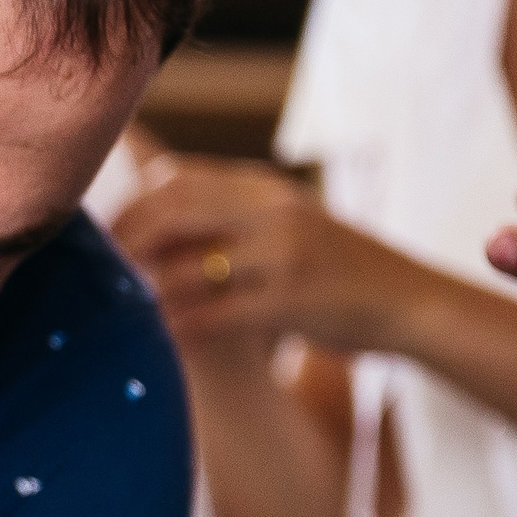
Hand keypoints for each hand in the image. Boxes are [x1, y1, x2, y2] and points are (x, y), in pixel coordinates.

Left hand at [113, 156, 425, 355]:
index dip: (132, 206)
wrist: (409, 301)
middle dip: (127, 242)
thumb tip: (152, 205)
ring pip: (187, 266)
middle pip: (172, 211)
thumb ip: (229, 214)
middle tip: (107, 274)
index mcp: (266, 190)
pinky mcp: (292, 300)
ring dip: (150, 292)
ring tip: (131, 309)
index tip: (109, 236)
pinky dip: (180, 327)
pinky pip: (214, 315)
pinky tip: (163, 339)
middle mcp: (273, 212)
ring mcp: (284, 255)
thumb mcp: (286, 225)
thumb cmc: (336, 270)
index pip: (178, 177)